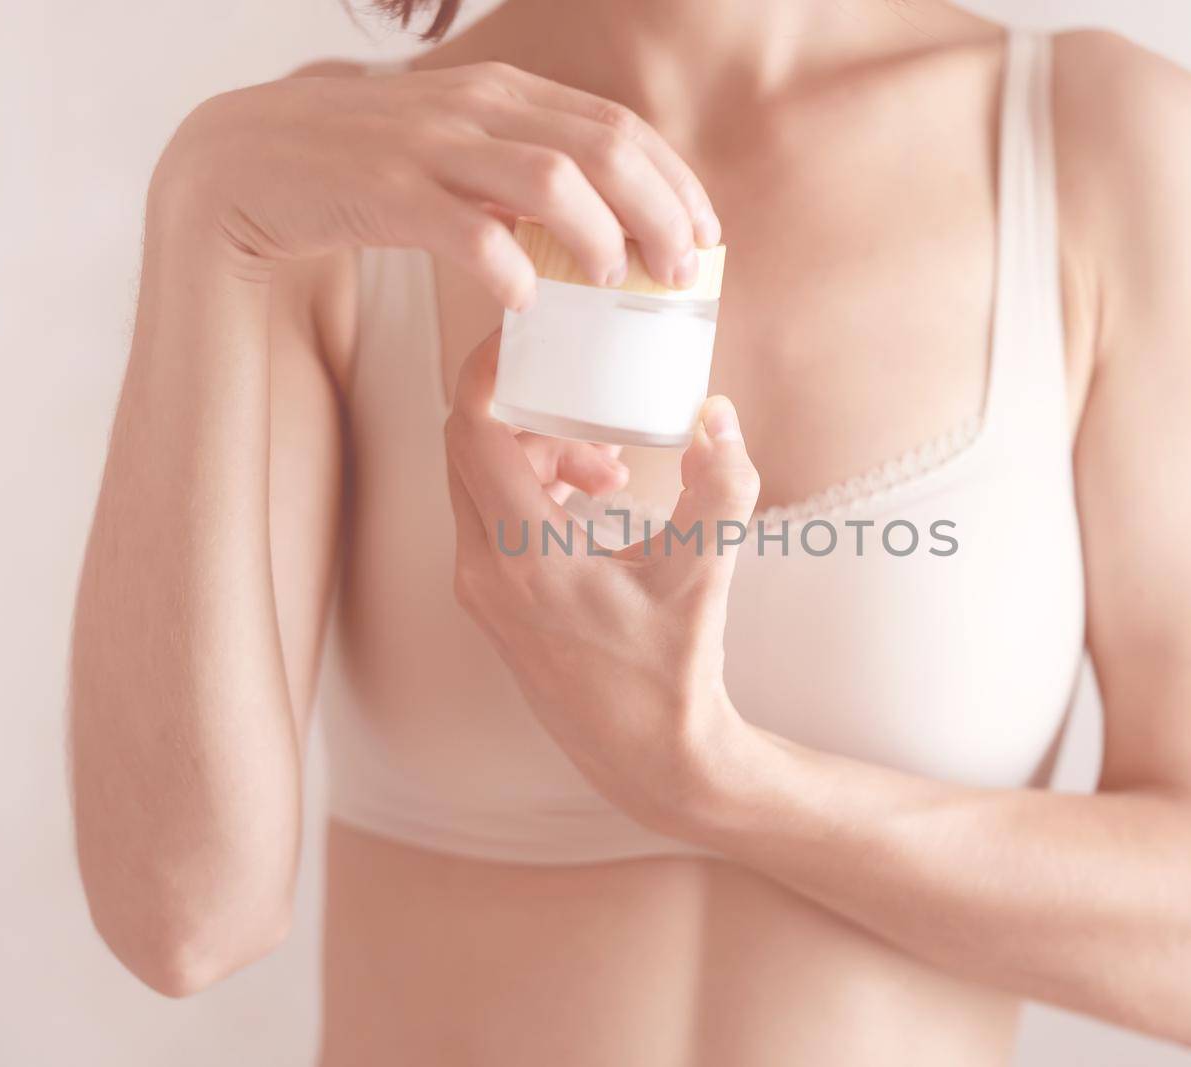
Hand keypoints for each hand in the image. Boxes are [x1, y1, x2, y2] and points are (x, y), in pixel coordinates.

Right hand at [151, 61, 720, 303]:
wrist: (244, 165)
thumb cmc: (364, 171)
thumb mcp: (456, 153)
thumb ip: (519, 174)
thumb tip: (598, 223)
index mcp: (503, 94)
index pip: (616, 125)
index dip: (673, 180)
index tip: (706, 235)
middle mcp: (475, 108)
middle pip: (602, 147)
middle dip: (660, 210)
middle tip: (682, 272)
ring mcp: (429, 146)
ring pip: (548, 178)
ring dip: (599, 235)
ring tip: (618, 285)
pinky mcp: (382, 192)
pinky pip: (463, 229)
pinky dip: (506, 267)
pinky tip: (525, 305)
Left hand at [442, 332, 760, 834]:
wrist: (653, 760)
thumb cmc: (675, 673)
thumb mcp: (706, 572)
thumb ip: (721, 486)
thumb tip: (715, 414)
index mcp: (523, 555)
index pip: (472, 429)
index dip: (490, 368)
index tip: (528, 333)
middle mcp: (483, 570)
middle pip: (470, 446)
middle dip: (529, 409)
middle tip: (587, 394)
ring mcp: (481, 591)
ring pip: (478, 481)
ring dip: (536, 450)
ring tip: (610, 461)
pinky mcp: (493, 604)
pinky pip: (490, 516)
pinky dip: (532, 487)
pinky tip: (596, 497)